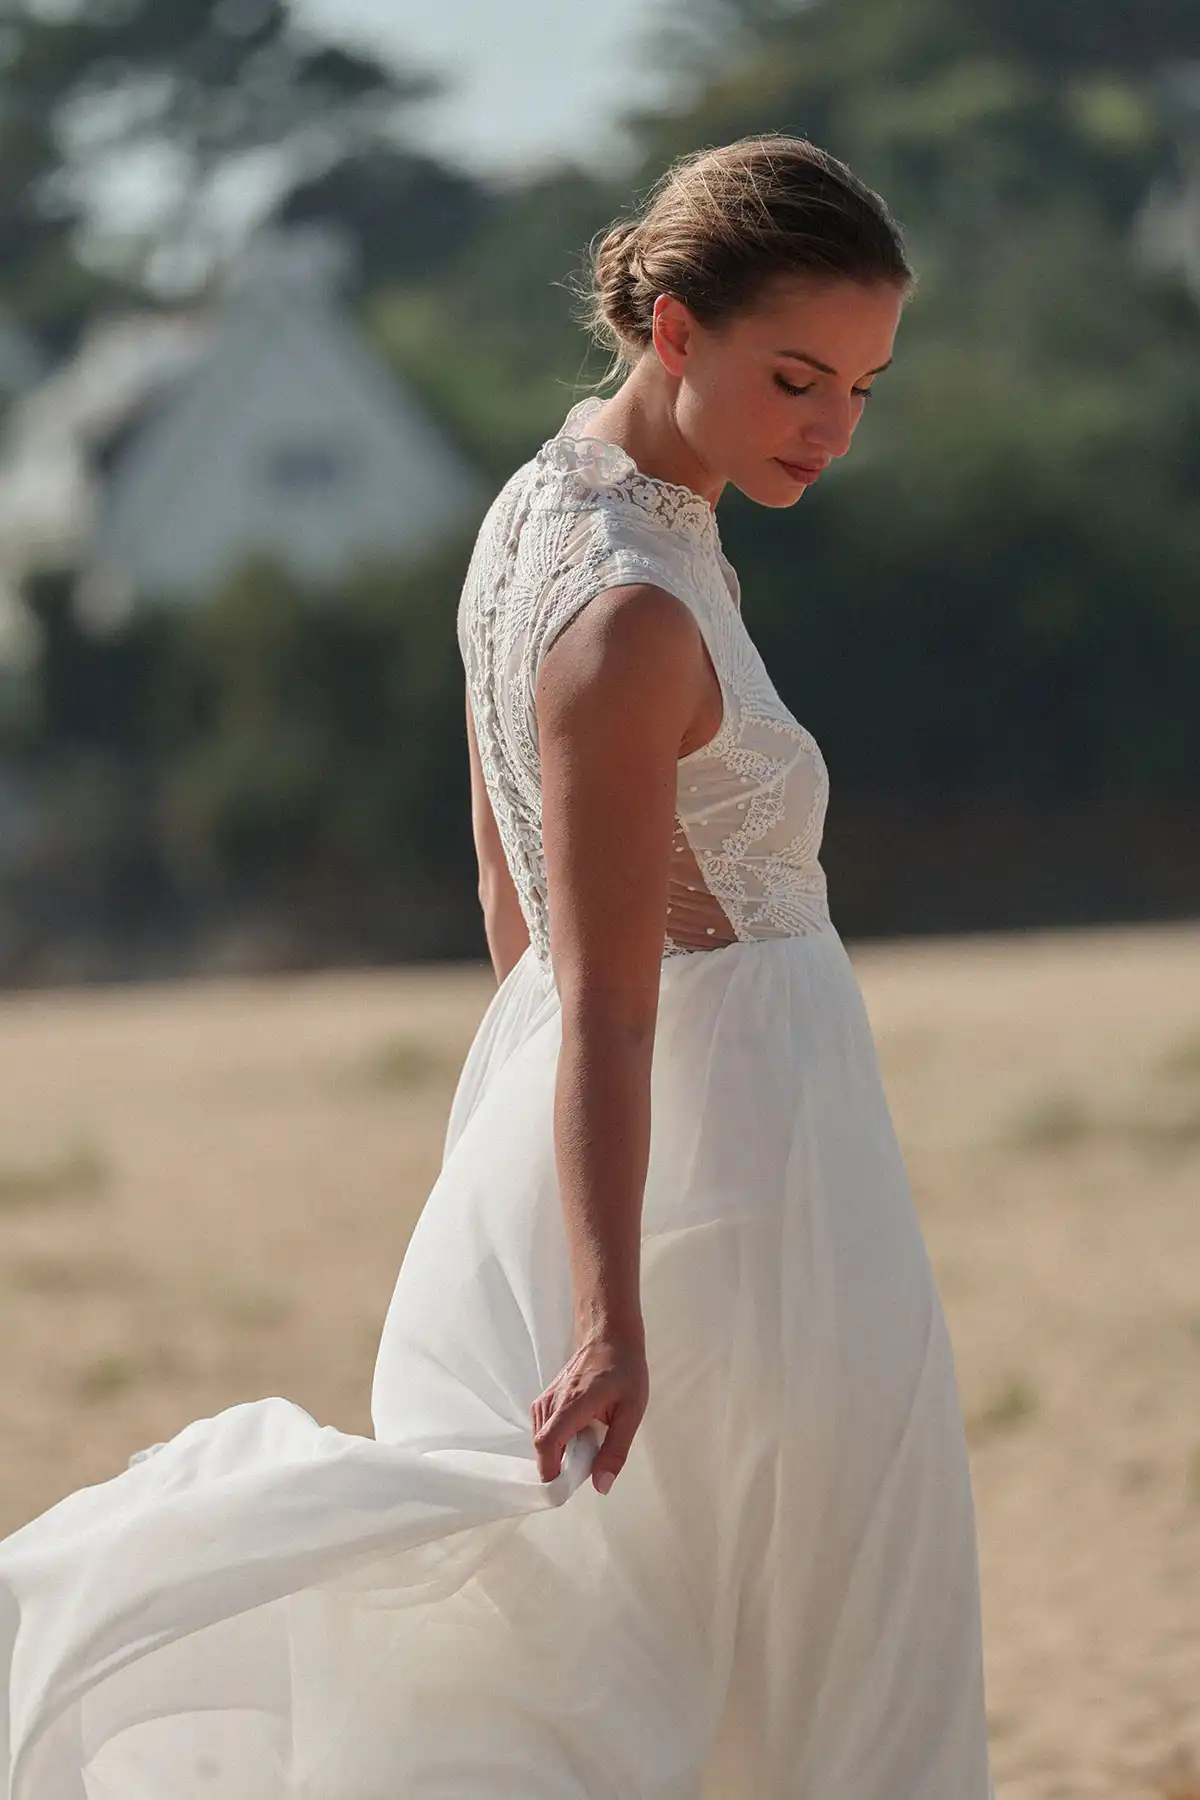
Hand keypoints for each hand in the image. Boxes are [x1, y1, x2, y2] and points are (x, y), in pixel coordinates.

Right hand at [530, 1325, 648, 1494]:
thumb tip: (601, 1486)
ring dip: (558, 1452)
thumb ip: (616, 1450)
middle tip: (585, 1467)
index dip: (551, 1471)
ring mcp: (547, 1397)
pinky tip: (577, 1435)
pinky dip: (556, 1439)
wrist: (609, 1335)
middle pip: (542, 1445)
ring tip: (586, 1449)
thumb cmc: (625, 1371)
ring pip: (540, 1437)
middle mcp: (553, 1401)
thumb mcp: (632, 1413)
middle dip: (558, 1466)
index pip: (547, 1443)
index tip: (565, 1488)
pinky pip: (543, 1426)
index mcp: (574, 1404)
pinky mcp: (546, 1397)